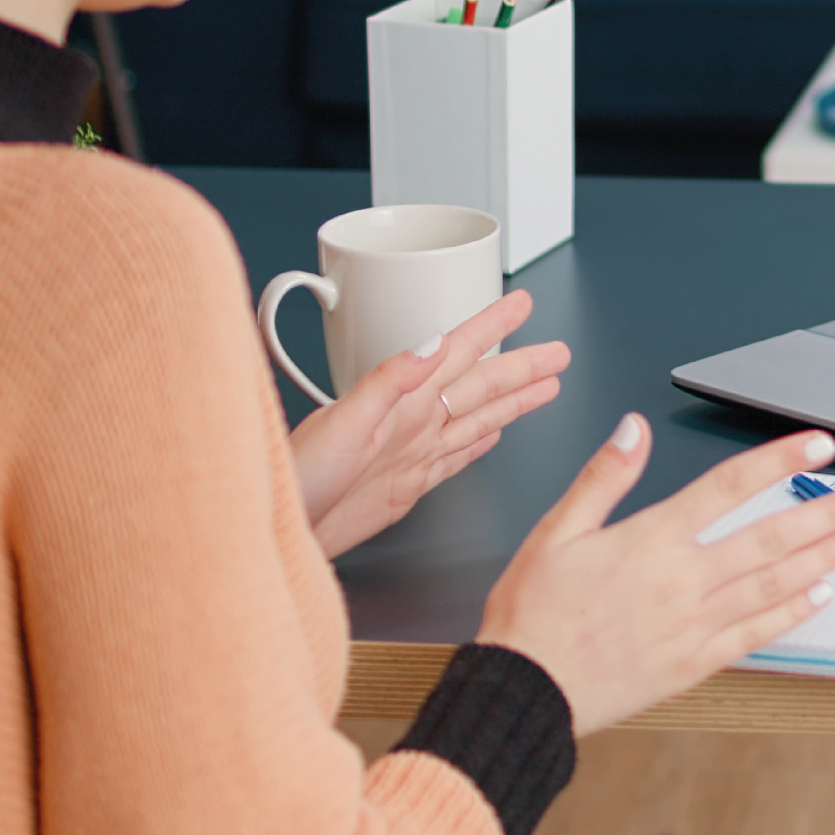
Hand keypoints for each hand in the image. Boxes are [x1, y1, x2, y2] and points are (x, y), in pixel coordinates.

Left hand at [288, 290, 569, 557]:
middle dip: (521, 366)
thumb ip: (390, 381)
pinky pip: (455, 457)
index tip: (521, 304)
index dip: (491, 326)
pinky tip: (493, 434)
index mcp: (399, 399)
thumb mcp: (343, 421)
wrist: (277, 529)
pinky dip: (479, 443)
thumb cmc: (295, 476)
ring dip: (511, 400)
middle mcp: (409, 422)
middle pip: (480, 385)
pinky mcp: (406, 486)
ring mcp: (410, 453)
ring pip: (476, 417)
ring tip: (545, 385)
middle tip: (558, 351)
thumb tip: (433, 345)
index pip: (457, 351)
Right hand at [479, 418, 834, 737]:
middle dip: (825, 512)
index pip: (729, 486)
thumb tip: (632, 429)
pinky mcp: (694, 663)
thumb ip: (602, 478)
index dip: (779, 461)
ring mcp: (693, 624)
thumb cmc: (533, 614)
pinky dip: (792, 612)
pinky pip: (756, 634)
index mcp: (651, 540)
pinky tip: (820, 595)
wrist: (524, 691)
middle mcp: (682, 579)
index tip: (818, 445)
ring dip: (823, 558)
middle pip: (769, 536)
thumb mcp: (555, 532)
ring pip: (774, 583)